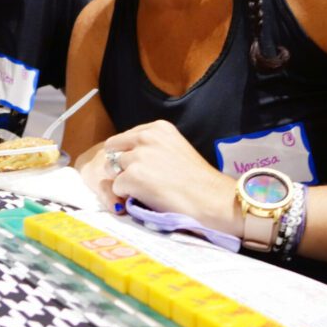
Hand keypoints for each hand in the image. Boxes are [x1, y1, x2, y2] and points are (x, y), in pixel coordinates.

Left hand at [100, 120, 242, 235]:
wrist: (212, 199)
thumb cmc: (198, 180)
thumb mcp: (175, 148)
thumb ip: (151, 147)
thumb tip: (123, 157)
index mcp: (157, 127)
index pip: (123, 138)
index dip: (127, 155)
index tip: (142, 167)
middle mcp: (146, 137)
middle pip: (114, 152)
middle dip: (121, 167)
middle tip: (142, 181)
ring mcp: (138, 156)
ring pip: (113, 170)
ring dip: (125, 182)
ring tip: (148, 190)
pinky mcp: (132, 177)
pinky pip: (116, 188)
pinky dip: (127, 196)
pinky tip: (148, 198)